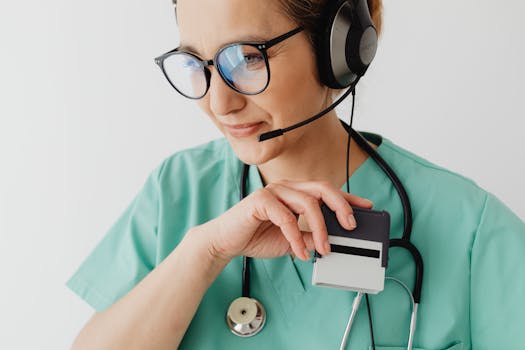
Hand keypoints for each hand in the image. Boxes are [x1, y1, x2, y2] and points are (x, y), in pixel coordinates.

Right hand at [202, 180, 372, 261]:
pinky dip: (295, 237)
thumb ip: (311, 238)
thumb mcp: (293, 241)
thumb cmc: (257, 236)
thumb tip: (332, 242)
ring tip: (324, 248)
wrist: (227, 242)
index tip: (367, 207)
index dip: (348, 198)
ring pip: (307, 202)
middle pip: (322, 188)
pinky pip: (285, 217)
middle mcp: (287, 188)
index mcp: (296, 193)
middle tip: (350, 226)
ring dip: (320, 228)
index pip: (327, 191)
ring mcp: (273, 192)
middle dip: (341, 206)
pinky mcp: (260, 201)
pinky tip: (299, 252)